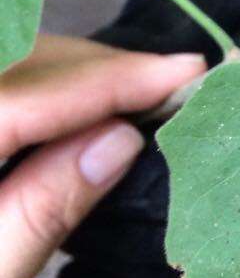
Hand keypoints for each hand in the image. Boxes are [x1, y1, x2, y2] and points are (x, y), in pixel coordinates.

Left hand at [0, 36, 205, 277]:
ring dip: (68, 75)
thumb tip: (120, 139)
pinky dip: (41, 95)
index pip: (15, 103)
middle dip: (90, 68)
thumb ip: (40, 210)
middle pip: (7, 66)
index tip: (183, 72)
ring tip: (139, 91)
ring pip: (3, 68)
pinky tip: (84, 107)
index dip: (103, 82)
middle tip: (171, 81)